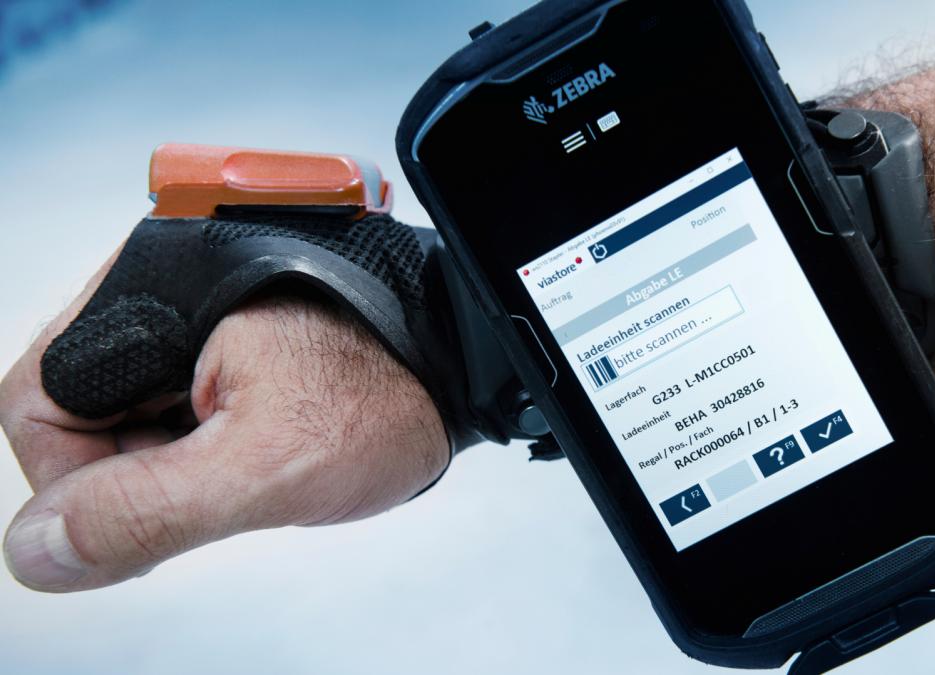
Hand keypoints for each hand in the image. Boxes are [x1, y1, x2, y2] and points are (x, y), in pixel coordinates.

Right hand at [0, 253, 447, 591]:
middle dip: (135, 469)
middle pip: (80, 404)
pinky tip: (256, 444)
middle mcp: (162, 278)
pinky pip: (176, 395)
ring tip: (251, 460)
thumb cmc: (390, 391)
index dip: (76, 484)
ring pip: (129, 406)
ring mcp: (193, 300)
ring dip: (173, 457)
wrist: (465, 358)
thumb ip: (148, 509)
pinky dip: (202, 437)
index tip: (144, 524)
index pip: (36, 403)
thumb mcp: (267, 468)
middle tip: (218, 490)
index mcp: (154, 288)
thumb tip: (38, 546)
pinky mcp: (223, 323)